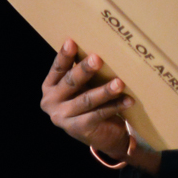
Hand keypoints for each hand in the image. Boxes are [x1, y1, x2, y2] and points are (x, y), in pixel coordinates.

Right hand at [39, 40, 133, 160]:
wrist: (101, 134)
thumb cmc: (91, 103)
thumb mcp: (82, 87)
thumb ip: (82, 73)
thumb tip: (97, 48)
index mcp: (49, 87)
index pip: (57, 69)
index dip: (64, 56)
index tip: (71, 42)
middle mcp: (50, 102)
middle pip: (70, 83)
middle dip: (84, 70)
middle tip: (97, 59)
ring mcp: (62, 117)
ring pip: (85, 100)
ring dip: (104, 91)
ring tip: (119, 83)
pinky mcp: (78, 128)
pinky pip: (98, 114)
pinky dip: (115, 106)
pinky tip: (128, 100)